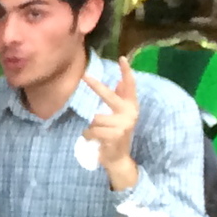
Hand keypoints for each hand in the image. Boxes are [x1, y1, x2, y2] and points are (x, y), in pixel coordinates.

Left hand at [81, 61, 139, 188]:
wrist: (118, 158)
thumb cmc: (116, 134)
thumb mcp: (119, 115)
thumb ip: (120, 98)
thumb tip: (119, 81)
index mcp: (131, 106)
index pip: (130, 86)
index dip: (126, 72)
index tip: (122, 58)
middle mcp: (130, 113)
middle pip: (109, 97)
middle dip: (96, 86)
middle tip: (84, 76)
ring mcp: (123, 125)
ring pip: (95, 118)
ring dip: (91, 126)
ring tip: (96, 133)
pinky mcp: (115, 135)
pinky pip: (93, 130)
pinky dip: (89, 135)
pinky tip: (93, 140)